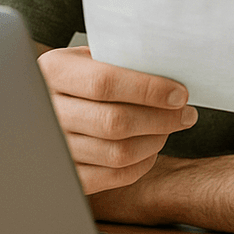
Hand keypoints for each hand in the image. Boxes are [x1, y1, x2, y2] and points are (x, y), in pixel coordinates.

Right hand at [36, 46, 196, 193]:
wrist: (47, 104)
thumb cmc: (82, 76)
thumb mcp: (91, 57)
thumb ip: (121, 60)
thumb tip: (171, 69)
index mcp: (53, 72)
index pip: (105, 83)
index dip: (148, 90)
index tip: (180, 94)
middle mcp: (47, 111)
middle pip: (114, 122)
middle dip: (161, 119)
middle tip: (186, 114)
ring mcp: (53, 147)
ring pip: (117, 153)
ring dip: (155, 141)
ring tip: (170, 128)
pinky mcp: (67, 175)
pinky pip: (114, 176)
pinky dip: (142, 163)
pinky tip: (151, 147)